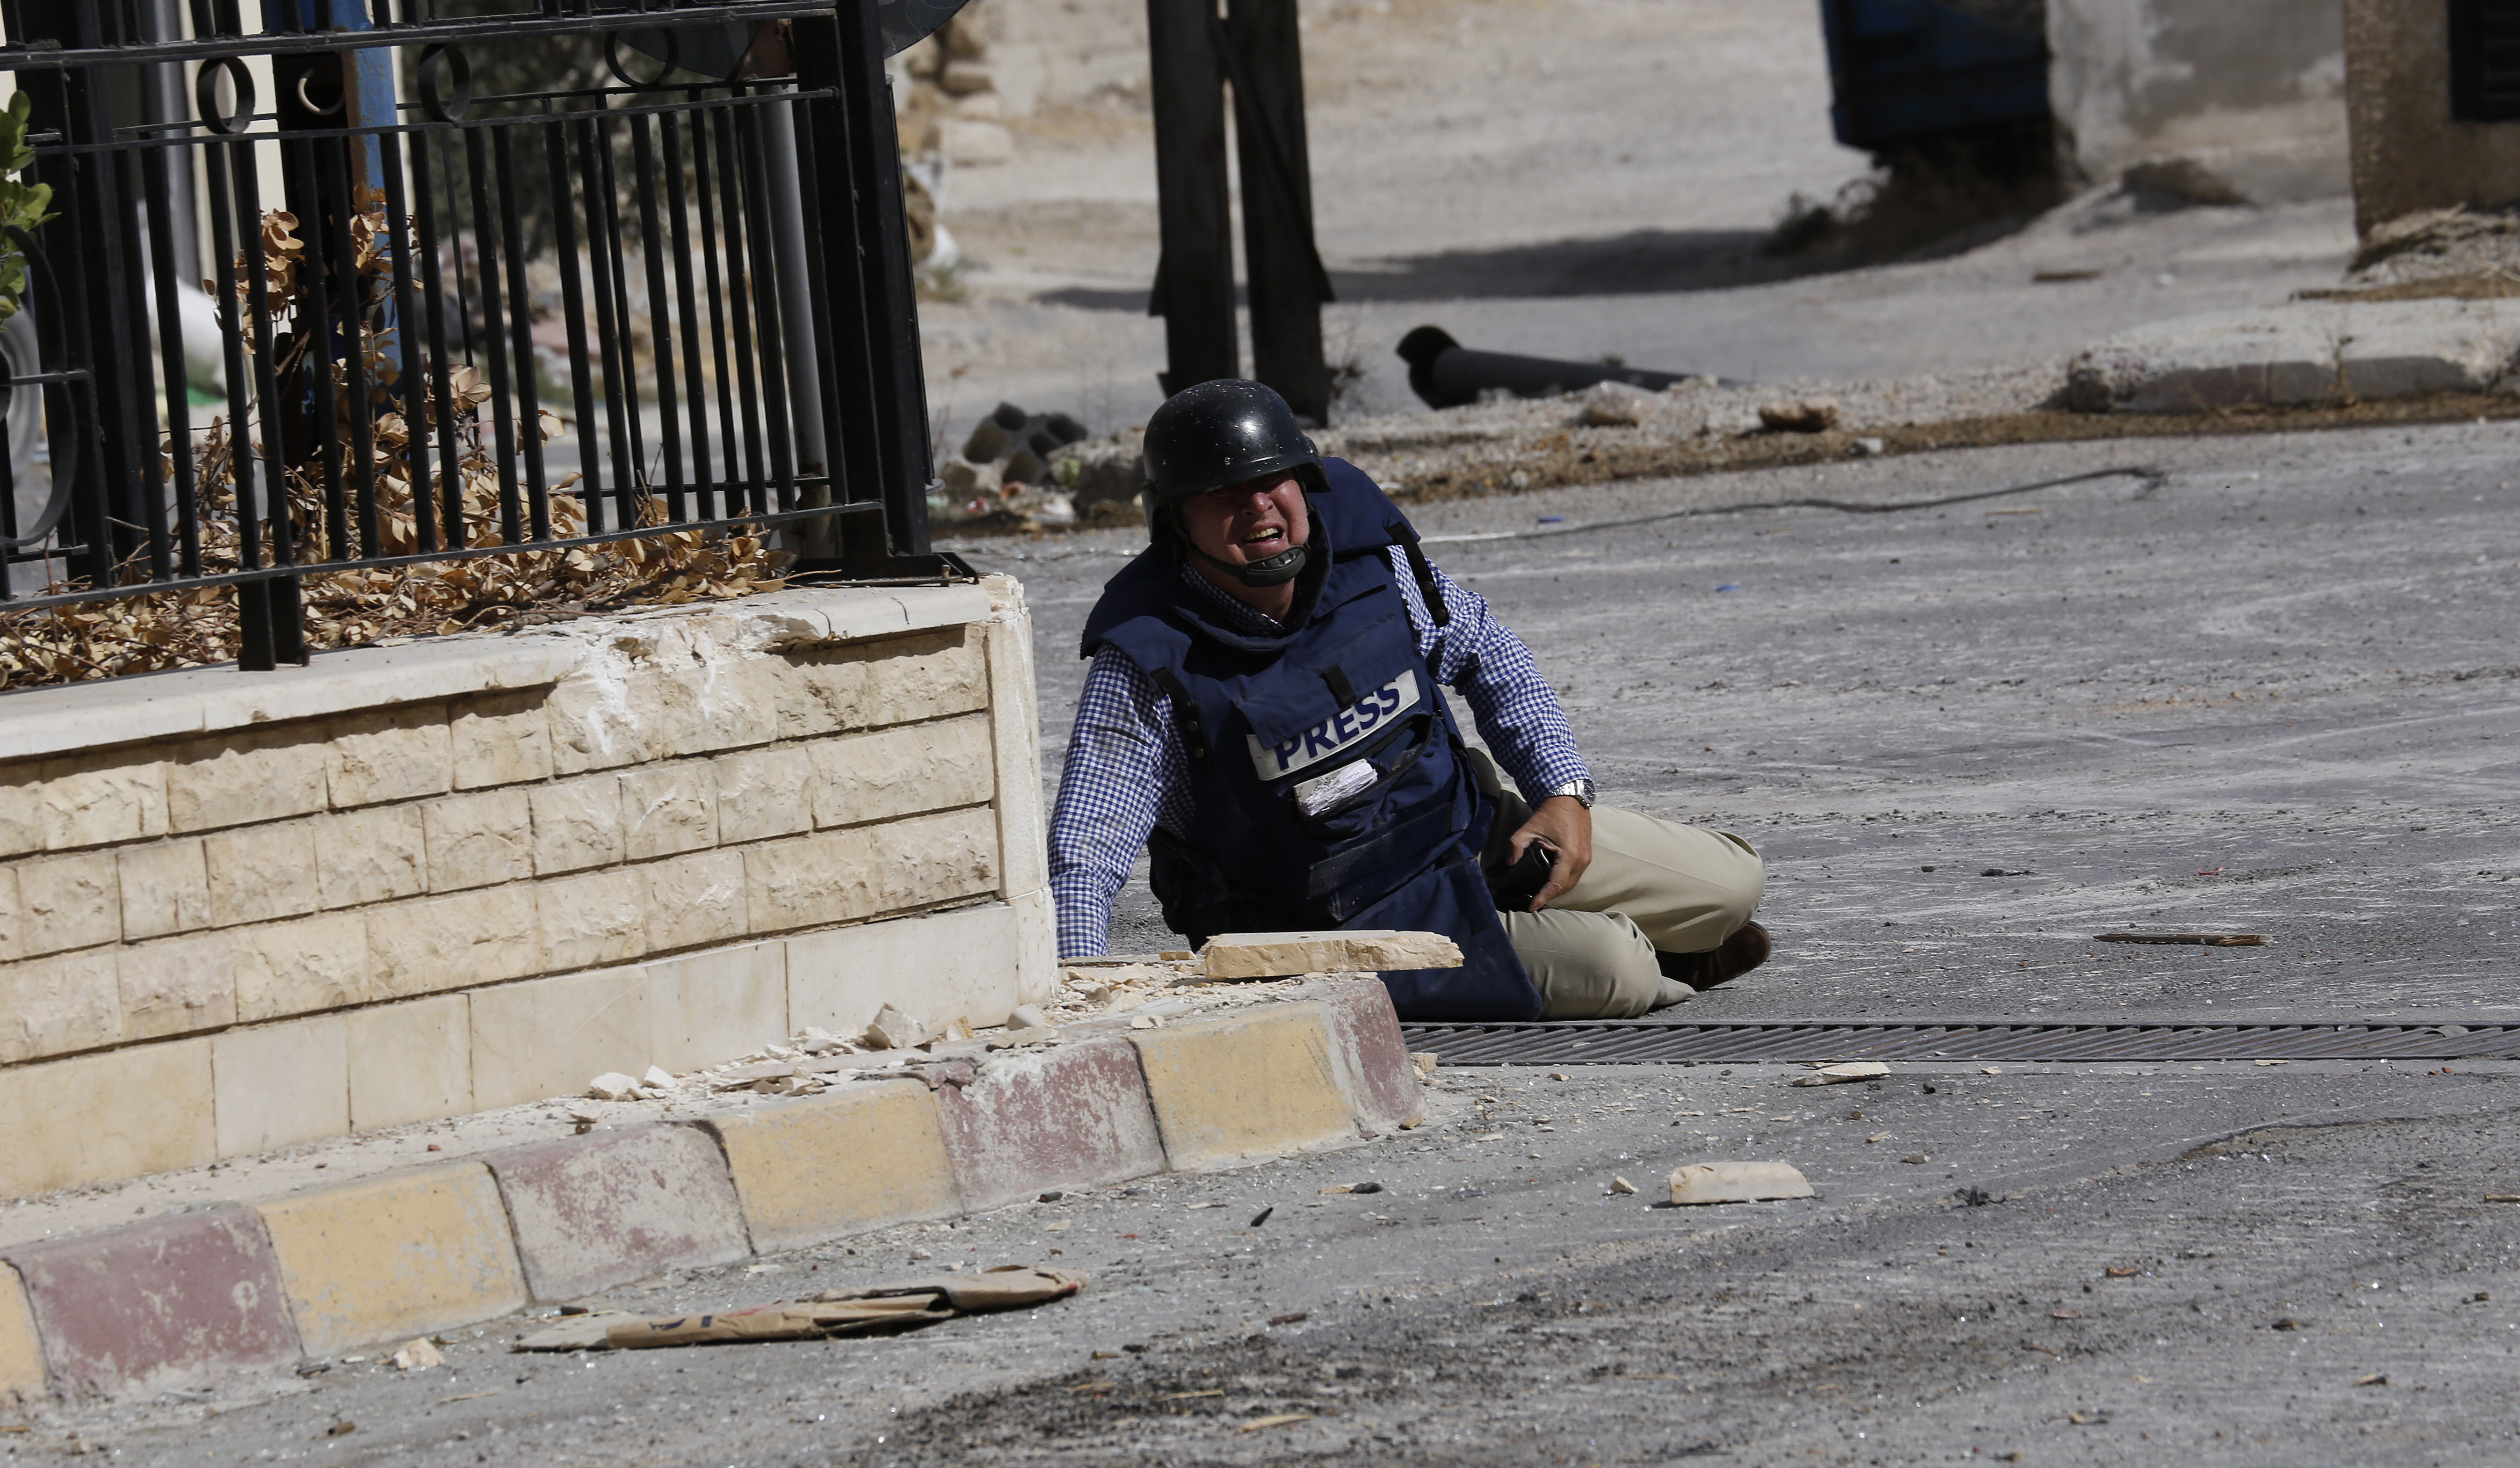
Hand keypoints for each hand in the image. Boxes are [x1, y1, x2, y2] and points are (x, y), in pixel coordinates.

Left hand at [1507, 795, 1591, 910]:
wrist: (1570, 799)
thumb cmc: (1551, 813)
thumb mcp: (1529, 828)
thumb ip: (1516, 845)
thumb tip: (1511, 863)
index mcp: (1569, 855)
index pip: (1555, 885)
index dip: (1543, 898)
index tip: (1532, 907)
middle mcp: (1581, 860)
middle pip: (1565, 888)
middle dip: (1549, 896)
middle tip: (1534, 902)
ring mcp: (1587, 858)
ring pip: (1572, 883)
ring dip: (1558, 890)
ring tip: (1542, 895)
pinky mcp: (1587, 855)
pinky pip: (1576, 875)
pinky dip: (1565, 881)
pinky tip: (1553, 882)